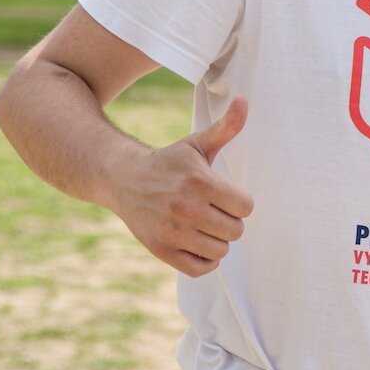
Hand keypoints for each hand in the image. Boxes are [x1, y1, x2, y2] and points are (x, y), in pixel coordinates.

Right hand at [110, 98, 254, 275]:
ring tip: (203, 224)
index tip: (225, 195)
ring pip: (221, 251)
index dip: (239, 201)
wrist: (123, 179)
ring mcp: (172, 232)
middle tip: (212, 210)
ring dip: (217, 240)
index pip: (246, 207)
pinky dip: (205, 259)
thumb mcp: (197, 143)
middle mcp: (186, 208)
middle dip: (229, 220)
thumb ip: (226, 127)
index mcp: (200, 181)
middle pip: (236, 230)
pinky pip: (201, 268)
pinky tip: (196, 242)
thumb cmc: (169, 162)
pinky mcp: (161, 250)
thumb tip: (245, 100)